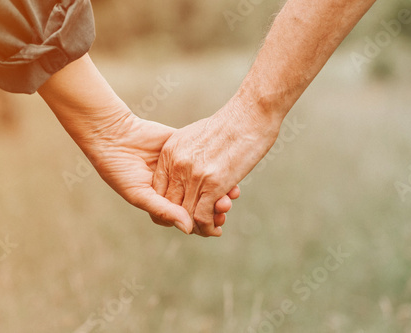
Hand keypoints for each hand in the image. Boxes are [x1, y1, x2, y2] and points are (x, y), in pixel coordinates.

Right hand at [37, 54, 234, 234]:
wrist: (112, 135)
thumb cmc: (118, 169)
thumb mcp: (139, 194)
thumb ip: (163, 210)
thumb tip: (188, 228)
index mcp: (161, 202)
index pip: (186, 219)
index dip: (202, 225)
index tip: (217, 228)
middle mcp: (173, 188)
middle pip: (200, 203)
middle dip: (214, 209)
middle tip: (226, 210)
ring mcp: (180, 169)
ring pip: (206, 184)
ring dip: (219, 190)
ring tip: (232, 195)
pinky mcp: (184, 150)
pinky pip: (205, 161)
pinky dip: (218, 168)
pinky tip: (230, 172)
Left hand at [152, 99, 281, 236]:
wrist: (251, 113)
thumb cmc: (232, 123)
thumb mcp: (198, 136)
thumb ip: (188, 154)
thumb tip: (191, 168)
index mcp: (170, 152)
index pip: (158, 189)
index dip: (171, 206)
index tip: (184, 212)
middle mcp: (176, 164)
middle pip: (169, 204)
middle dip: (183, 220)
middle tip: (199, 225)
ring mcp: (193, 174)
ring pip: (184, 214)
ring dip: (198, 228)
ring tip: (212, 229)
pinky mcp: (212, 183)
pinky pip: (201, 216)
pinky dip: (208, 227)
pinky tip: (217, 228)